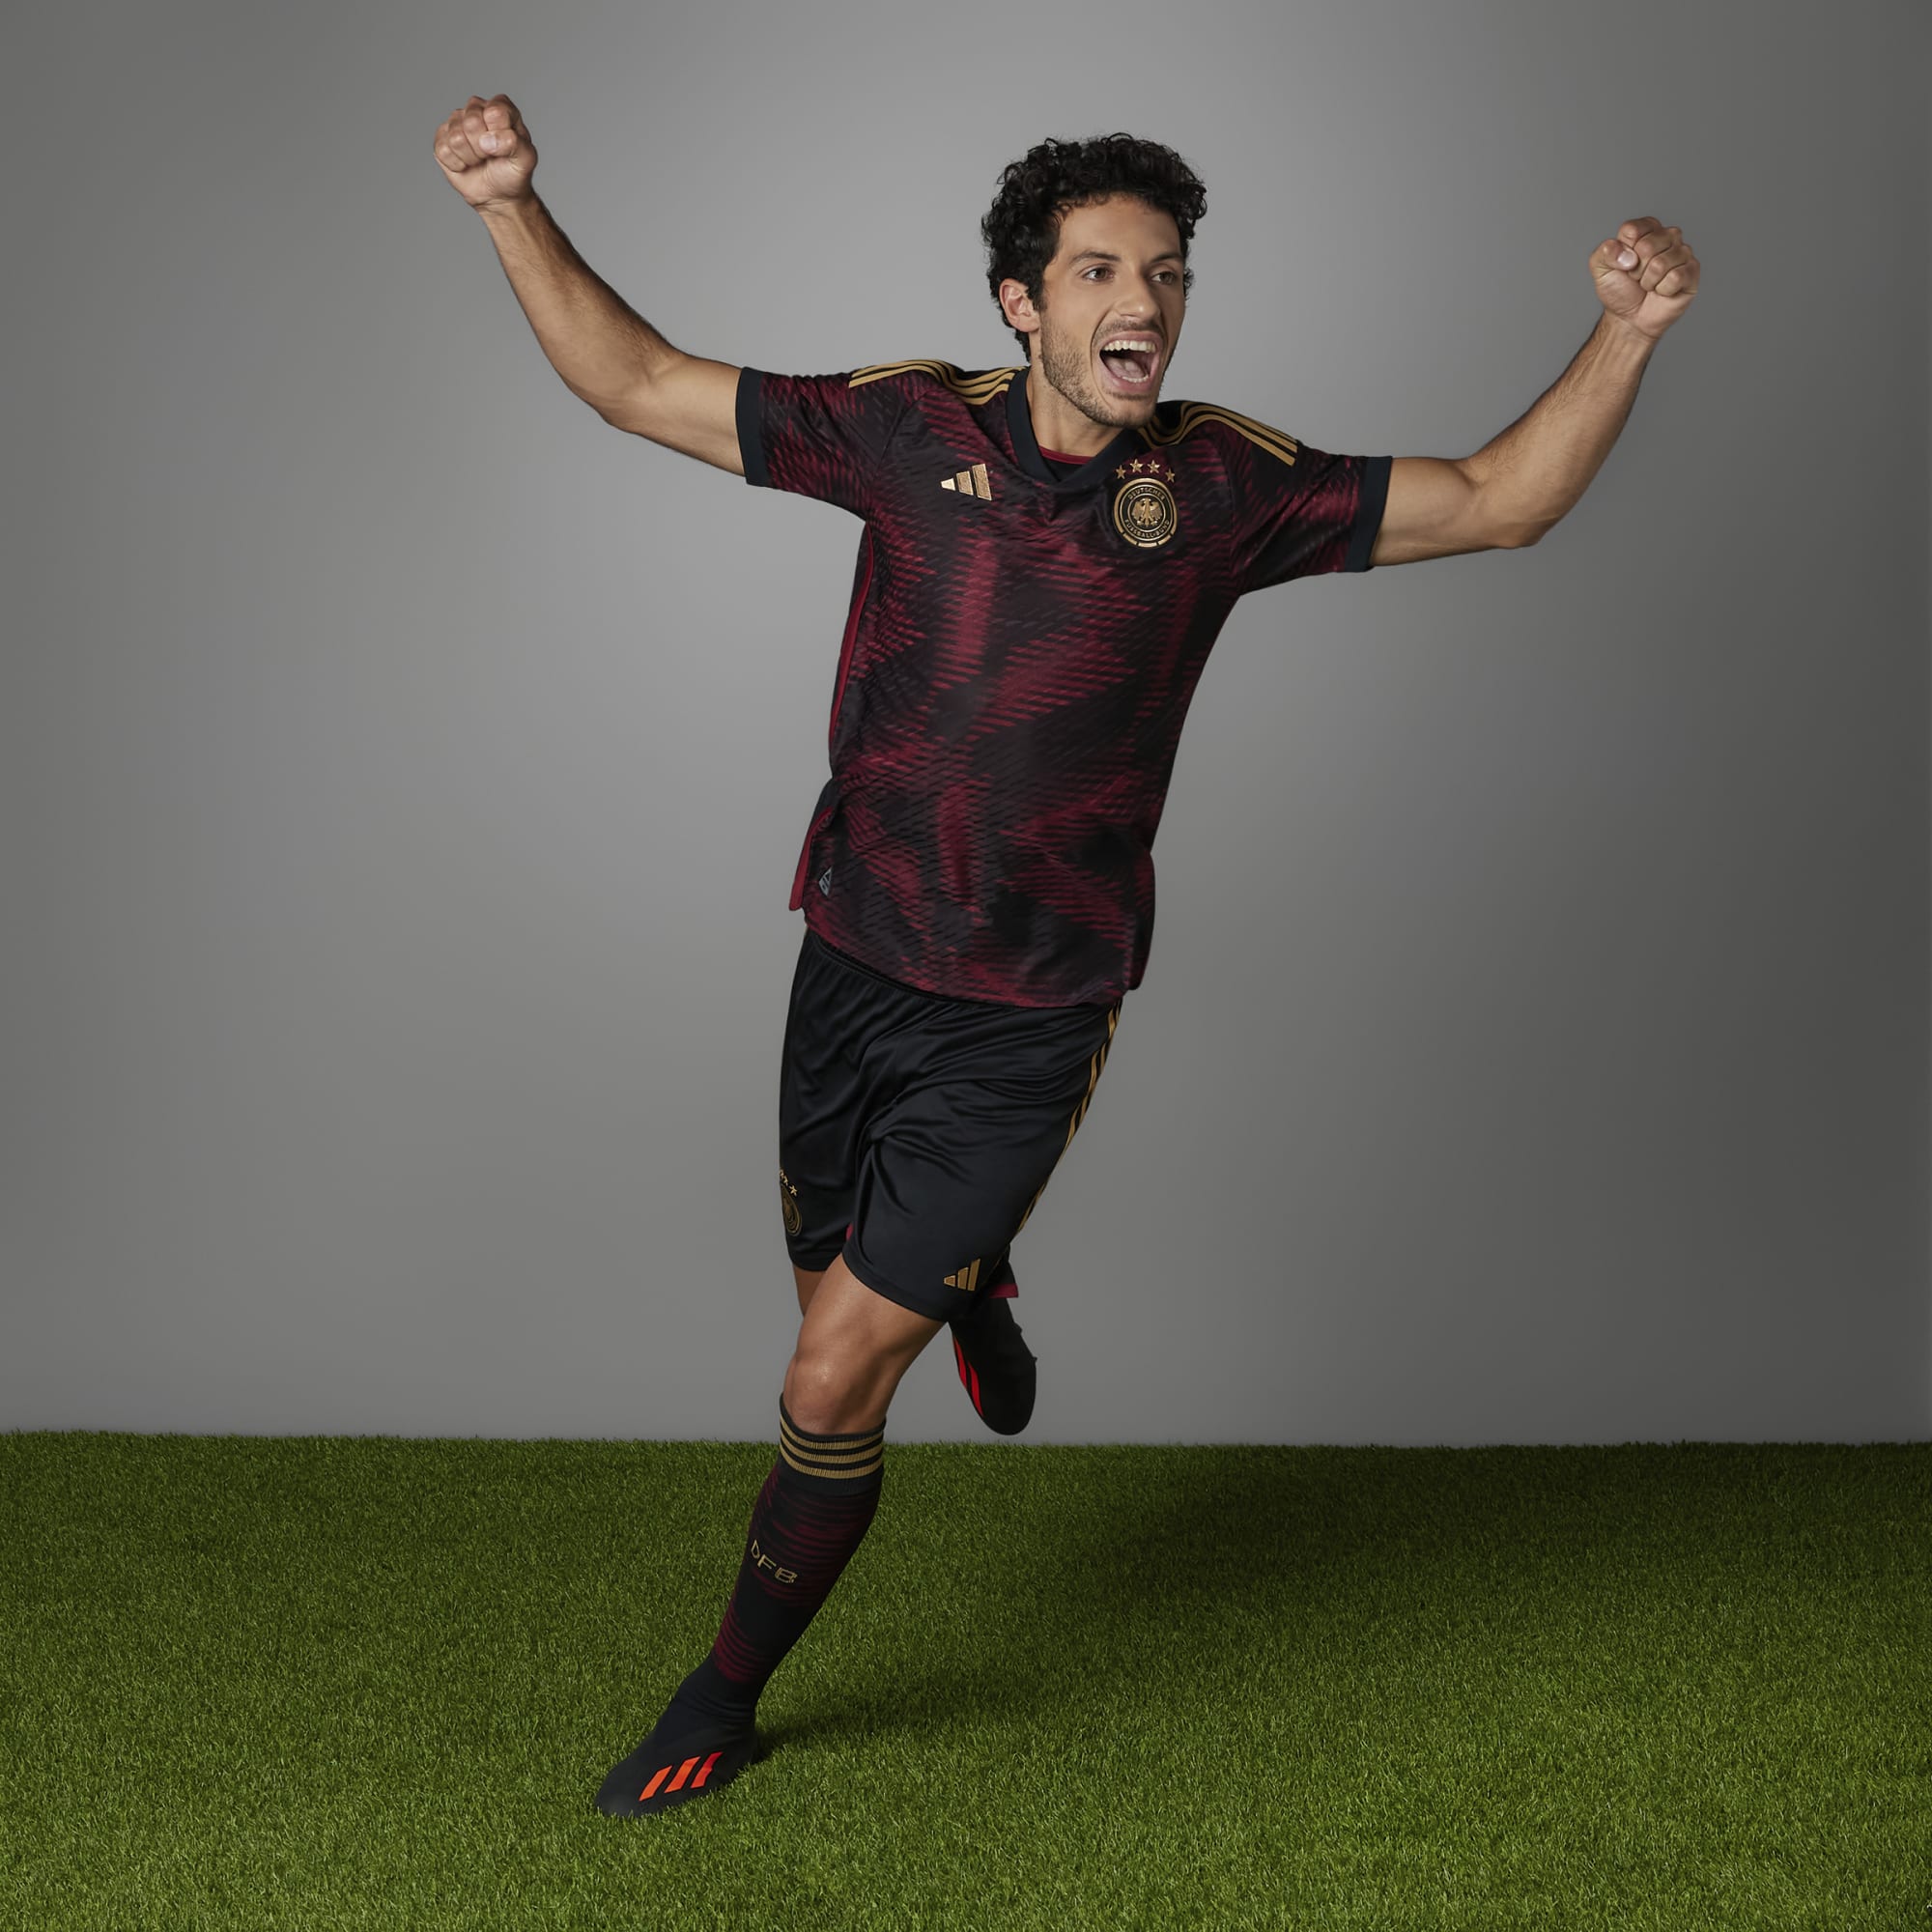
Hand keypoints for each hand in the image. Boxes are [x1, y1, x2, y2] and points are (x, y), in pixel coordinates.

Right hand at [432, 94, 537, 210]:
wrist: (498, 195)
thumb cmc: (513, 172)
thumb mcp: (526, 159)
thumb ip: (515, 143)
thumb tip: (488, 140)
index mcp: (500, 107)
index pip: (494, 112)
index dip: (499, 135)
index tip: (505, 147)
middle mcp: (476, 108)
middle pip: (471, 122)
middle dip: (483, 148)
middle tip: (490, 155)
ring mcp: (456, 122)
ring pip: (456, 137)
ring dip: (470, 157)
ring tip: (479, 159)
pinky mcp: (441, 138)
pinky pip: (443, 150)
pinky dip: (456, 164)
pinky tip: (465, 164)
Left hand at [1591, 217, 1699, 341]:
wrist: (1629, 318)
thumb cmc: (1618, 290)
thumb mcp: (1600, 268)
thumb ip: (1605, 251)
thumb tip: (1627, 255)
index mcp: (1647, 229)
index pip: (1632, 230)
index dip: (1623, 252)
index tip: (1624, 264)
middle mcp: (1668, 235)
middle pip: (1646, 246)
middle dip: (1636, 269)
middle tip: (1637, 277)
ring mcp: (1682, 252)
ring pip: (1660, 264)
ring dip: (1648, 281)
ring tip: (1649, 285)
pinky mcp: (1692, 270)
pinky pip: (1675, 277)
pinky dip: (1663, 290)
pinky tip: (1662, 290)